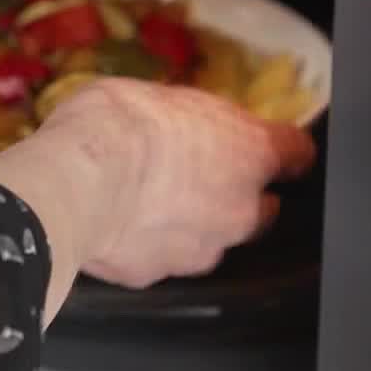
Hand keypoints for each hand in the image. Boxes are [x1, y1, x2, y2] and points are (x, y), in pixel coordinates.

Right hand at [31, 78, 317, 288]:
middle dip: (240, 198)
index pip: (297, 154)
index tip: (274, 151)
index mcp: (251, 151)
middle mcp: (240, 208)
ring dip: (192, 227)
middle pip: (264, 210)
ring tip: (149, 207)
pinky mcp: (157, 275)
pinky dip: (146, 248)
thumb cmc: (116, 123)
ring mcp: (202, 250)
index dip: (284, 152)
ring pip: (211, 242)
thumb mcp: (158, 94)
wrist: (73, 182)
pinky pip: (160, 261)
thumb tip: (181, 122)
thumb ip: (188, 120)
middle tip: (200, 179)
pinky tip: (119, 229)